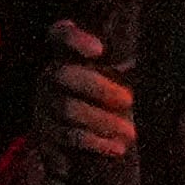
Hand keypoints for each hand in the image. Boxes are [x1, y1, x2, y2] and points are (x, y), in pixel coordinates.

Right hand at [26, 24, 134, 171]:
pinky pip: (67, 136)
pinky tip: (117, 148)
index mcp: (68, 56)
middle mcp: (50, 78)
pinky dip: (95, 142)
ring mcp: (44, 106)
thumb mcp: (123, 83)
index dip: (74, 38)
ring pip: (68, 108)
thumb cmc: (116, 104)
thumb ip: (128, 70)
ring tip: (131, 133)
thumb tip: (140, 66)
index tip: (100, 50)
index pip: (60, 35)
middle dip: (99, 88)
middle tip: (129, 100)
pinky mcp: (44, 135)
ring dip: (103, 120)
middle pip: (65, 75)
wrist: (97, 148)